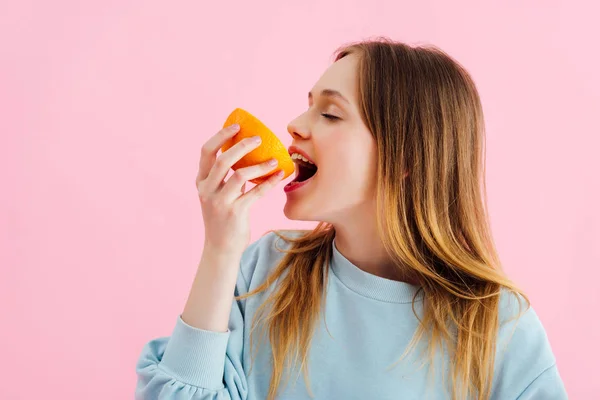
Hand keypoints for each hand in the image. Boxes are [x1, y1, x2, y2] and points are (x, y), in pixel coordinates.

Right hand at [195, 123, 283, 254]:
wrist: (220, 248)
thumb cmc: (223, 218)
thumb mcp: (217, 195)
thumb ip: (226, 177)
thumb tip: (245, 154)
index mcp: (201, 182)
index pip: (206, 152)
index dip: (220, 136)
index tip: (236, 126)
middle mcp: (207, 190)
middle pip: (223, 160)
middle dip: (242, 146)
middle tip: (258, 138)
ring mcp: (219, 202)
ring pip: (240, 176)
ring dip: (260, 165)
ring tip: (274, 160)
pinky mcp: (234, 213)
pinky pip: (255, 193)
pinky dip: (269, 182)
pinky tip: (279, 176)